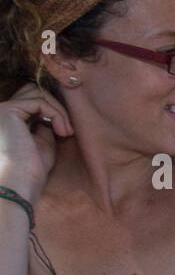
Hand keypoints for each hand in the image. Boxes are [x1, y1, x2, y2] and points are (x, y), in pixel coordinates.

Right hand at [0, 84, 75, 202]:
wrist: (20, 183)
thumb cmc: (32, 169)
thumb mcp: (43, 142)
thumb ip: (46, 125)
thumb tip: (54, 114)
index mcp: (9, 120)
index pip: (33, 101)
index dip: (54, 111)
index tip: (66, 131)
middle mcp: (2, 111)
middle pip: (34, 91)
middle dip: (56, 107)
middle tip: (67, 130)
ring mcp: (3, 110)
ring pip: (38, 92)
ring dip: (59, 110)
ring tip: (66, 132)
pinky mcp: (9, 111)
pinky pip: (40, 101)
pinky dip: (57, 114)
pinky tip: (62, 131)